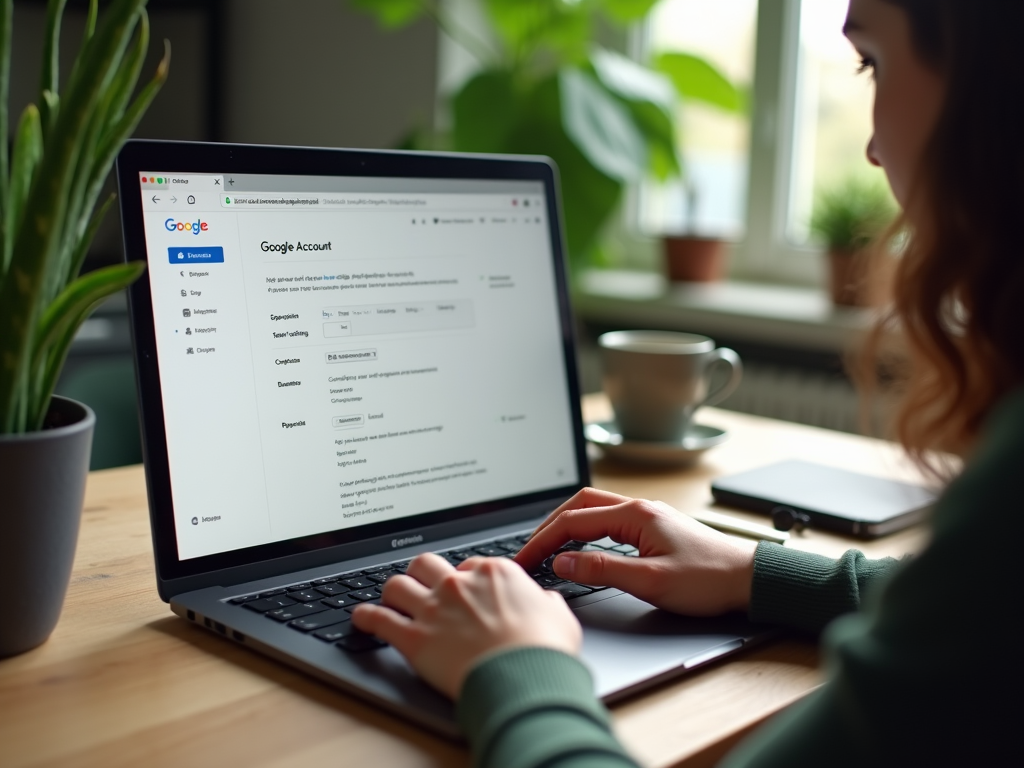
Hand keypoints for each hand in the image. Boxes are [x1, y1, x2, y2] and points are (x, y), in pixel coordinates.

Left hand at [351, 552, 581, 698]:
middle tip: (423, 586)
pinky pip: (378, 619)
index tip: (465, 592)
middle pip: (426, 564)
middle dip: (423, 574)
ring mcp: (433, 609)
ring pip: (397, 585)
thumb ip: (547, 603)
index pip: (470, 565)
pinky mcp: (414, 638)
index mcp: (493, 573)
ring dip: (392, 592)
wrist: (523, 677)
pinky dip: (365, 617)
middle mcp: (459, 583)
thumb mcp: (560, 617)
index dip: (466, 579)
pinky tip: (360, 618)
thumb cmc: (544, 649)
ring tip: (390, 599)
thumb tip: (546, 602)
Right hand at [515, 488, 756, 616]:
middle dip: (549, 527)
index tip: (524, 560)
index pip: (573, 521)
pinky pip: (609, 520)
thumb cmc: (709, 580)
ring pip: (594, 510)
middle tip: (528, 551)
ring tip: (546, 547)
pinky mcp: (654, 528)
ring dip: (566, 525)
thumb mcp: (650, 580)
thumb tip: (562, 563)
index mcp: (635, 514)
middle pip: (580, 506)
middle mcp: (639, 508)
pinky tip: (581, 546)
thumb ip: (602, 570)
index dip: (543, 541)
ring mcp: (647, 516)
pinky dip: (586, 530)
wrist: (750, 580)